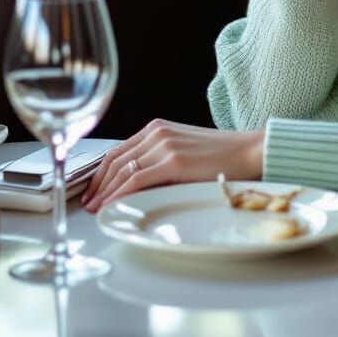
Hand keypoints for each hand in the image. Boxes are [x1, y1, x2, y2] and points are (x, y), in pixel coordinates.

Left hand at [81, 119, 264, 212]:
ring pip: (122, 171)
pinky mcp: (173, 161)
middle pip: (114, 161)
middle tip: (89, 204)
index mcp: (158, 127)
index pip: (117, 151)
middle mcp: (157, 132)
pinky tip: (111, 206)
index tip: (92, 190)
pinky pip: (135, 180)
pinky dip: (118, 195)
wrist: (248, 151)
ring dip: (104, 193)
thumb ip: (159, 158)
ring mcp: (164, 145)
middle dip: (97, 186)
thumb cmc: (221, 155)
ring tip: (96, 210)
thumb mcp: (182, 149)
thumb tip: (133, 184)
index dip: (100, 173)